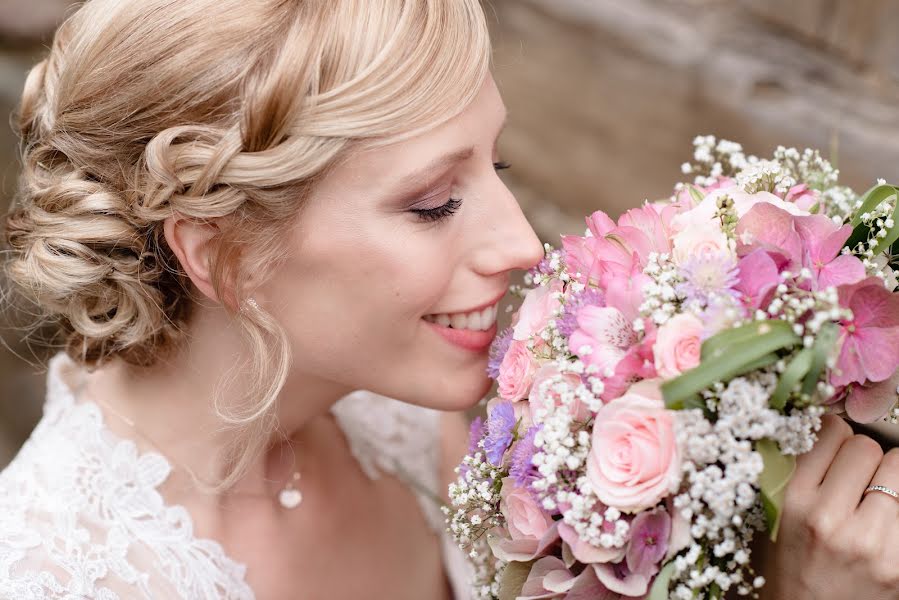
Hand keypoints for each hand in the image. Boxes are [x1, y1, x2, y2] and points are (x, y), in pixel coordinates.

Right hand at [757, 414, 898, 599]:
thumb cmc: (792, 566)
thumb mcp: (777, 516)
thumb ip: (798, 471)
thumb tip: (828, 424)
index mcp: (794, 502)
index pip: (830, 434)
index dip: (835, 437)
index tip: (834, 449)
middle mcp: (831, 519)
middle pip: (868, 448)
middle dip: (865, 459)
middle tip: (856, 479)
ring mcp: (872, 543)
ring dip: (889, 481)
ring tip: (874, 502)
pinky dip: (898, 509)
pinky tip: (885, 523)